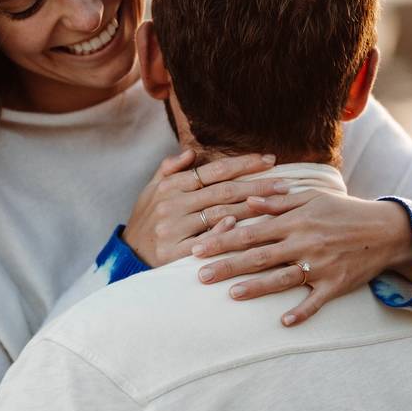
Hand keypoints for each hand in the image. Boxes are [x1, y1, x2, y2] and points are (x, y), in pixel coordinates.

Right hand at [122, 151, 290, 265]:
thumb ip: (170, 170)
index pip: (214, 170)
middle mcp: (172, 204)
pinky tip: (243, 226)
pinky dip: (223, 232)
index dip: (243, 164)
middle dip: (258, 186)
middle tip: (286, 184)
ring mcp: (173, 229)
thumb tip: (190, 152)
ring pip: (220, 214)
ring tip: (279, 205)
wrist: (125, 258)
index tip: (270, 160)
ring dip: (252, 209)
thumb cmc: (145, 222)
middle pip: (224, 191)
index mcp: (171, 186)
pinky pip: (204, 241)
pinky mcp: (173, 254)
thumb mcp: (151, 191)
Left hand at [190, 191, 411, 326]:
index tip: (197, 249)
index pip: (251, 231)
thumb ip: (279, 201)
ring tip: (231, 294)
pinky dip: (301, 312)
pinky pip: (316, 301)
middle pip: (259, 256)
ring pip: (282, 279)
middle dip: (228, 265)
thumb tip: (248, 200)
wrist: (386, 230)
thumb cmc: (344, 211)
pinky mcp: (336, 284)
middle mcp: (304, 243)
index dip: (222, 240)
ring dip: (256, 288)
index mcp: (295, 221)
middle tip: (200, 276)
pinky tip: (283, 323)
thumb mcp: (312, 198)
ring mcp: (320, 265)